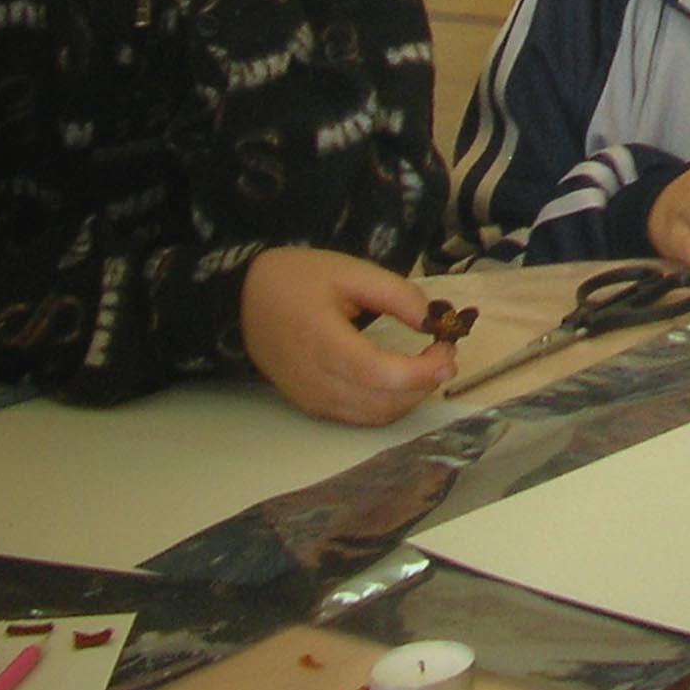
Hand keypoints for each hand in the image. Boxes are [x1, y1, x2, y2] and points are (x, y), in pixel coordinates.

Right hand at [239, 246, 451, 424]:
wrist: (241, 302)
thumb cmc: (295, 281)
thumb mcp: (349, 271)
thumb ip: (396, 294)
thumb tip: (433, 321)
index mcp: (322, 340)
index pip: (379, 373)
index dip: (421, 370)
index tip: (447, 348)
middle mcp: (315, 379)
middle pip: (382, 402)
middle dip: (424, 382)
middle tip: (444, 352)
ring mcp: (311, 397)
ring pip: (373, 417)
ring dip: (410, 398)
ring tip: (427, 365)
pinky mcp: (311, 406)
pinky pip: (358, 418)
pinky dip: (388, 405)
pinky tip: (401, 380)